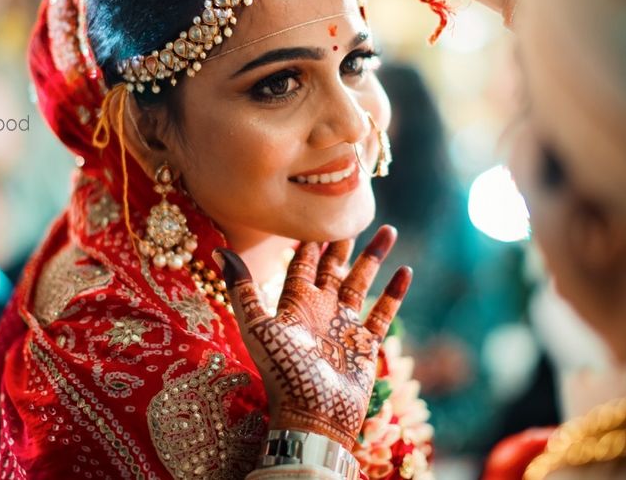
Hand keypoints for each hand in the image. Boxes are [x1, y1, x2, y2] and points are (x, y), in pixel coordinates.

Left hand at [217, 226, 411, 449]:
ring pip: (361, 282)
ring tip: (389, 230)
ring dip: (374, 257)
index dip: (309, 240)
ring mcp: (345, 326)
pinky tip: (406, 270)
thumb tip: (219, 250)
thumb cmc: (283, 372)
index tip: (317, 211)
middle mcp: (321, 310)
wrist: (314, 415)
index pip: (303, 263)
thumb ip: (243, 289)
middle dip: (343, 241)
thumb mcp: (258, 327)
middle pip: (333, 267)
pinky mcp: (366, 343)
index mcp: (295, 304)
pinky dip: (394, 291)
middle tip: (353, 212)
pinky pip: (383, 311)